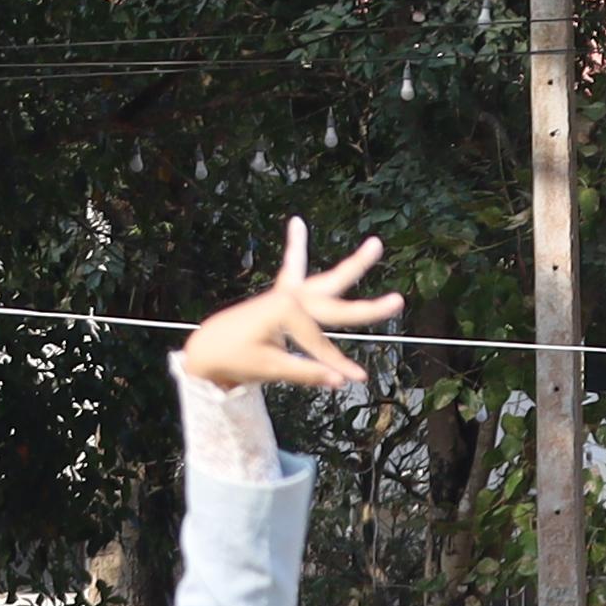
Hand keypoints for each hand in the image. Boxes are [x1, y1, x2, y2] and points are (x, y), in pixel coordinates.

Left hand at [176, 221, 399, 398]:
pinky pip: (293, 267)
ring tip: (376, 244)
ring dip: (353, 265)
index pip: (320, 343)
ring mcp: (286, 294)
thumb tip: (342, 382)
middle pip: (336, 306)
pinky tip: (296, 223)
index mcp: (285, 312)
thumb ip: (306, 373)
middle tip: (397, 302)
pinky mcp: (281, 295)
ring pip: (325, 279)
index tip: (355, 379)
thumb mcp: (270, 368)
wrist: (207, 347)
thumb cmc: (235, 357)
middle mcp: (289, 298)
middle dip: (368, 310)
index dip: (334, 363)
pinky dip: (297, 246)